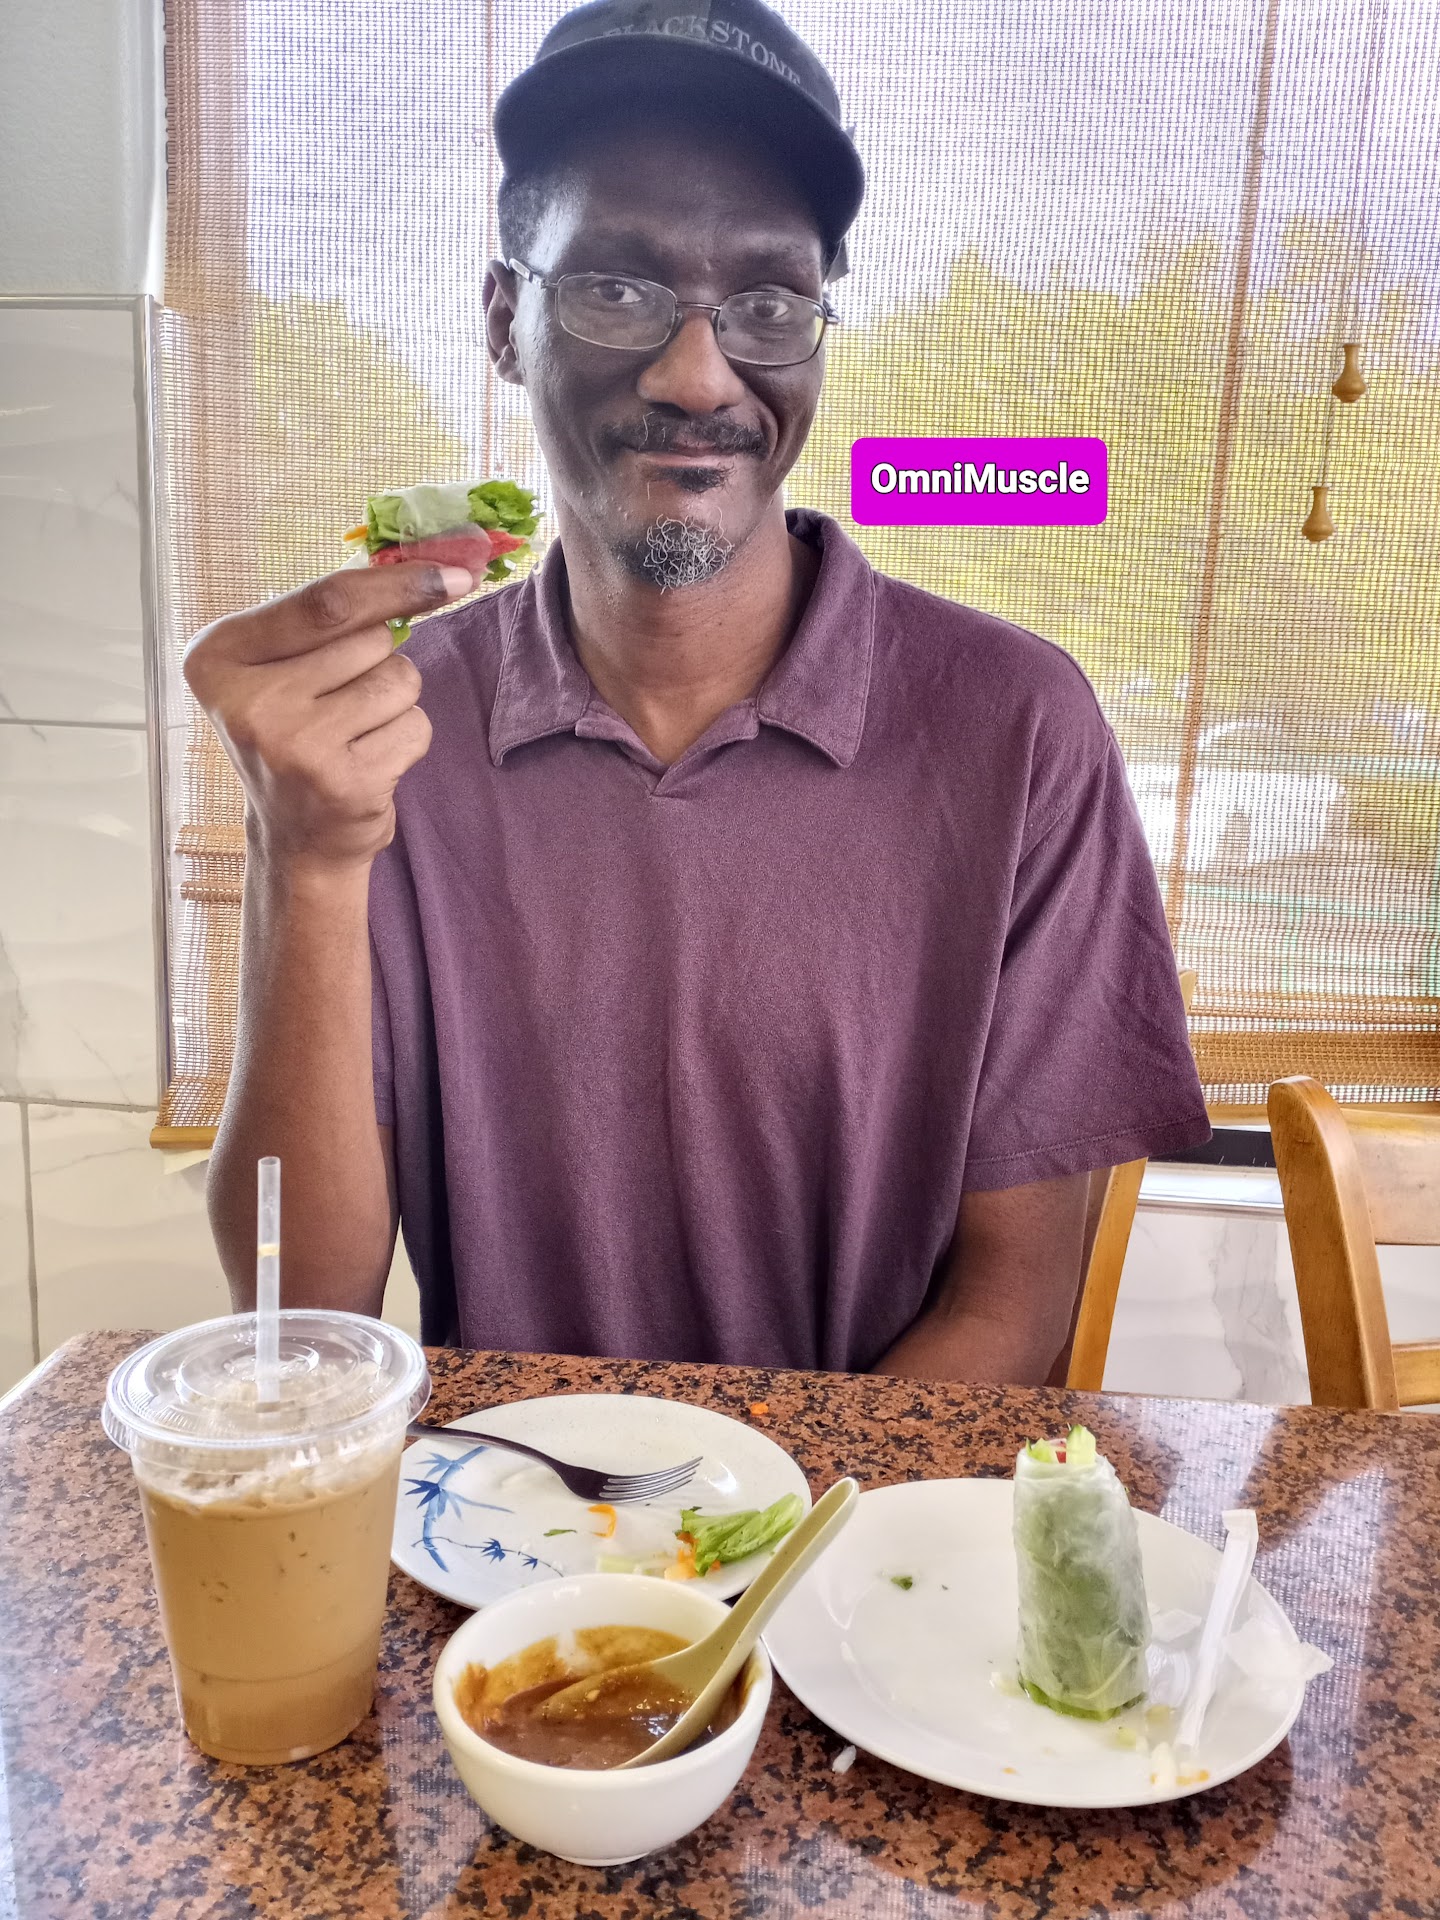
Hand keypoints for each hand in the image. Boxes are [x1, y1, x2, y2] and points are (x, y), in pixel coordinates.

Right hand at [184, 562, 471, 871]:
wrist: (294, 838)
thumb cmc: (296, 733)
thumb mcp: (282, 667)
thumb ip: (330, 618)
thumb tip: (433, 572)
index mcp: (219, 656)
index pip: (325, 602)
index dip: (395, 583)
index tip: (450, 573)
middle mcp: (247, 701)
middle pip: (371, 639)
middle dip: (380, 660)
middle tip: (342, 704)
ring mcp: (294, 745)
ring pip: (399, 680)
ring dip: (396, 702)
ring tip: (355, 734)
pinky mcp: (342, 782)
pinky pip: (415, 726)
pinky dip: (406, 739)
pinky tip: (369, 762)